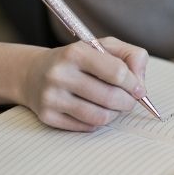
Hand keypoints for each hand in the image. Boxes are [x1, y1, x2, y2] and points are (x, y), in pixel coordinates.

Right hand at [22, 37, 148, 130]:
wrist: (33, 73)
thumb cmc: (78, 60)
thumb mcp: (103, 47)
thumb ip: (131, 57)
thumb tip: (140, 83)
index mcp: (75, 52)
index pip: (118, 72)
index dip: (134, 83)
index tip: (138, 88)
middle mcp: (60, 74)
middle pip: (111, 97)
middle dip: (128, 102)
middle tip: (129, 101)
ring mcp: (51, 97)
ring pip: (100, 116)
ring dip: (115, 114)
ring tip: (114, 106)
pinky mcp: (47, 116)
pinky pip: (87, 127)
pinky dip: (98, 122)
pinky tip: (95, 110)